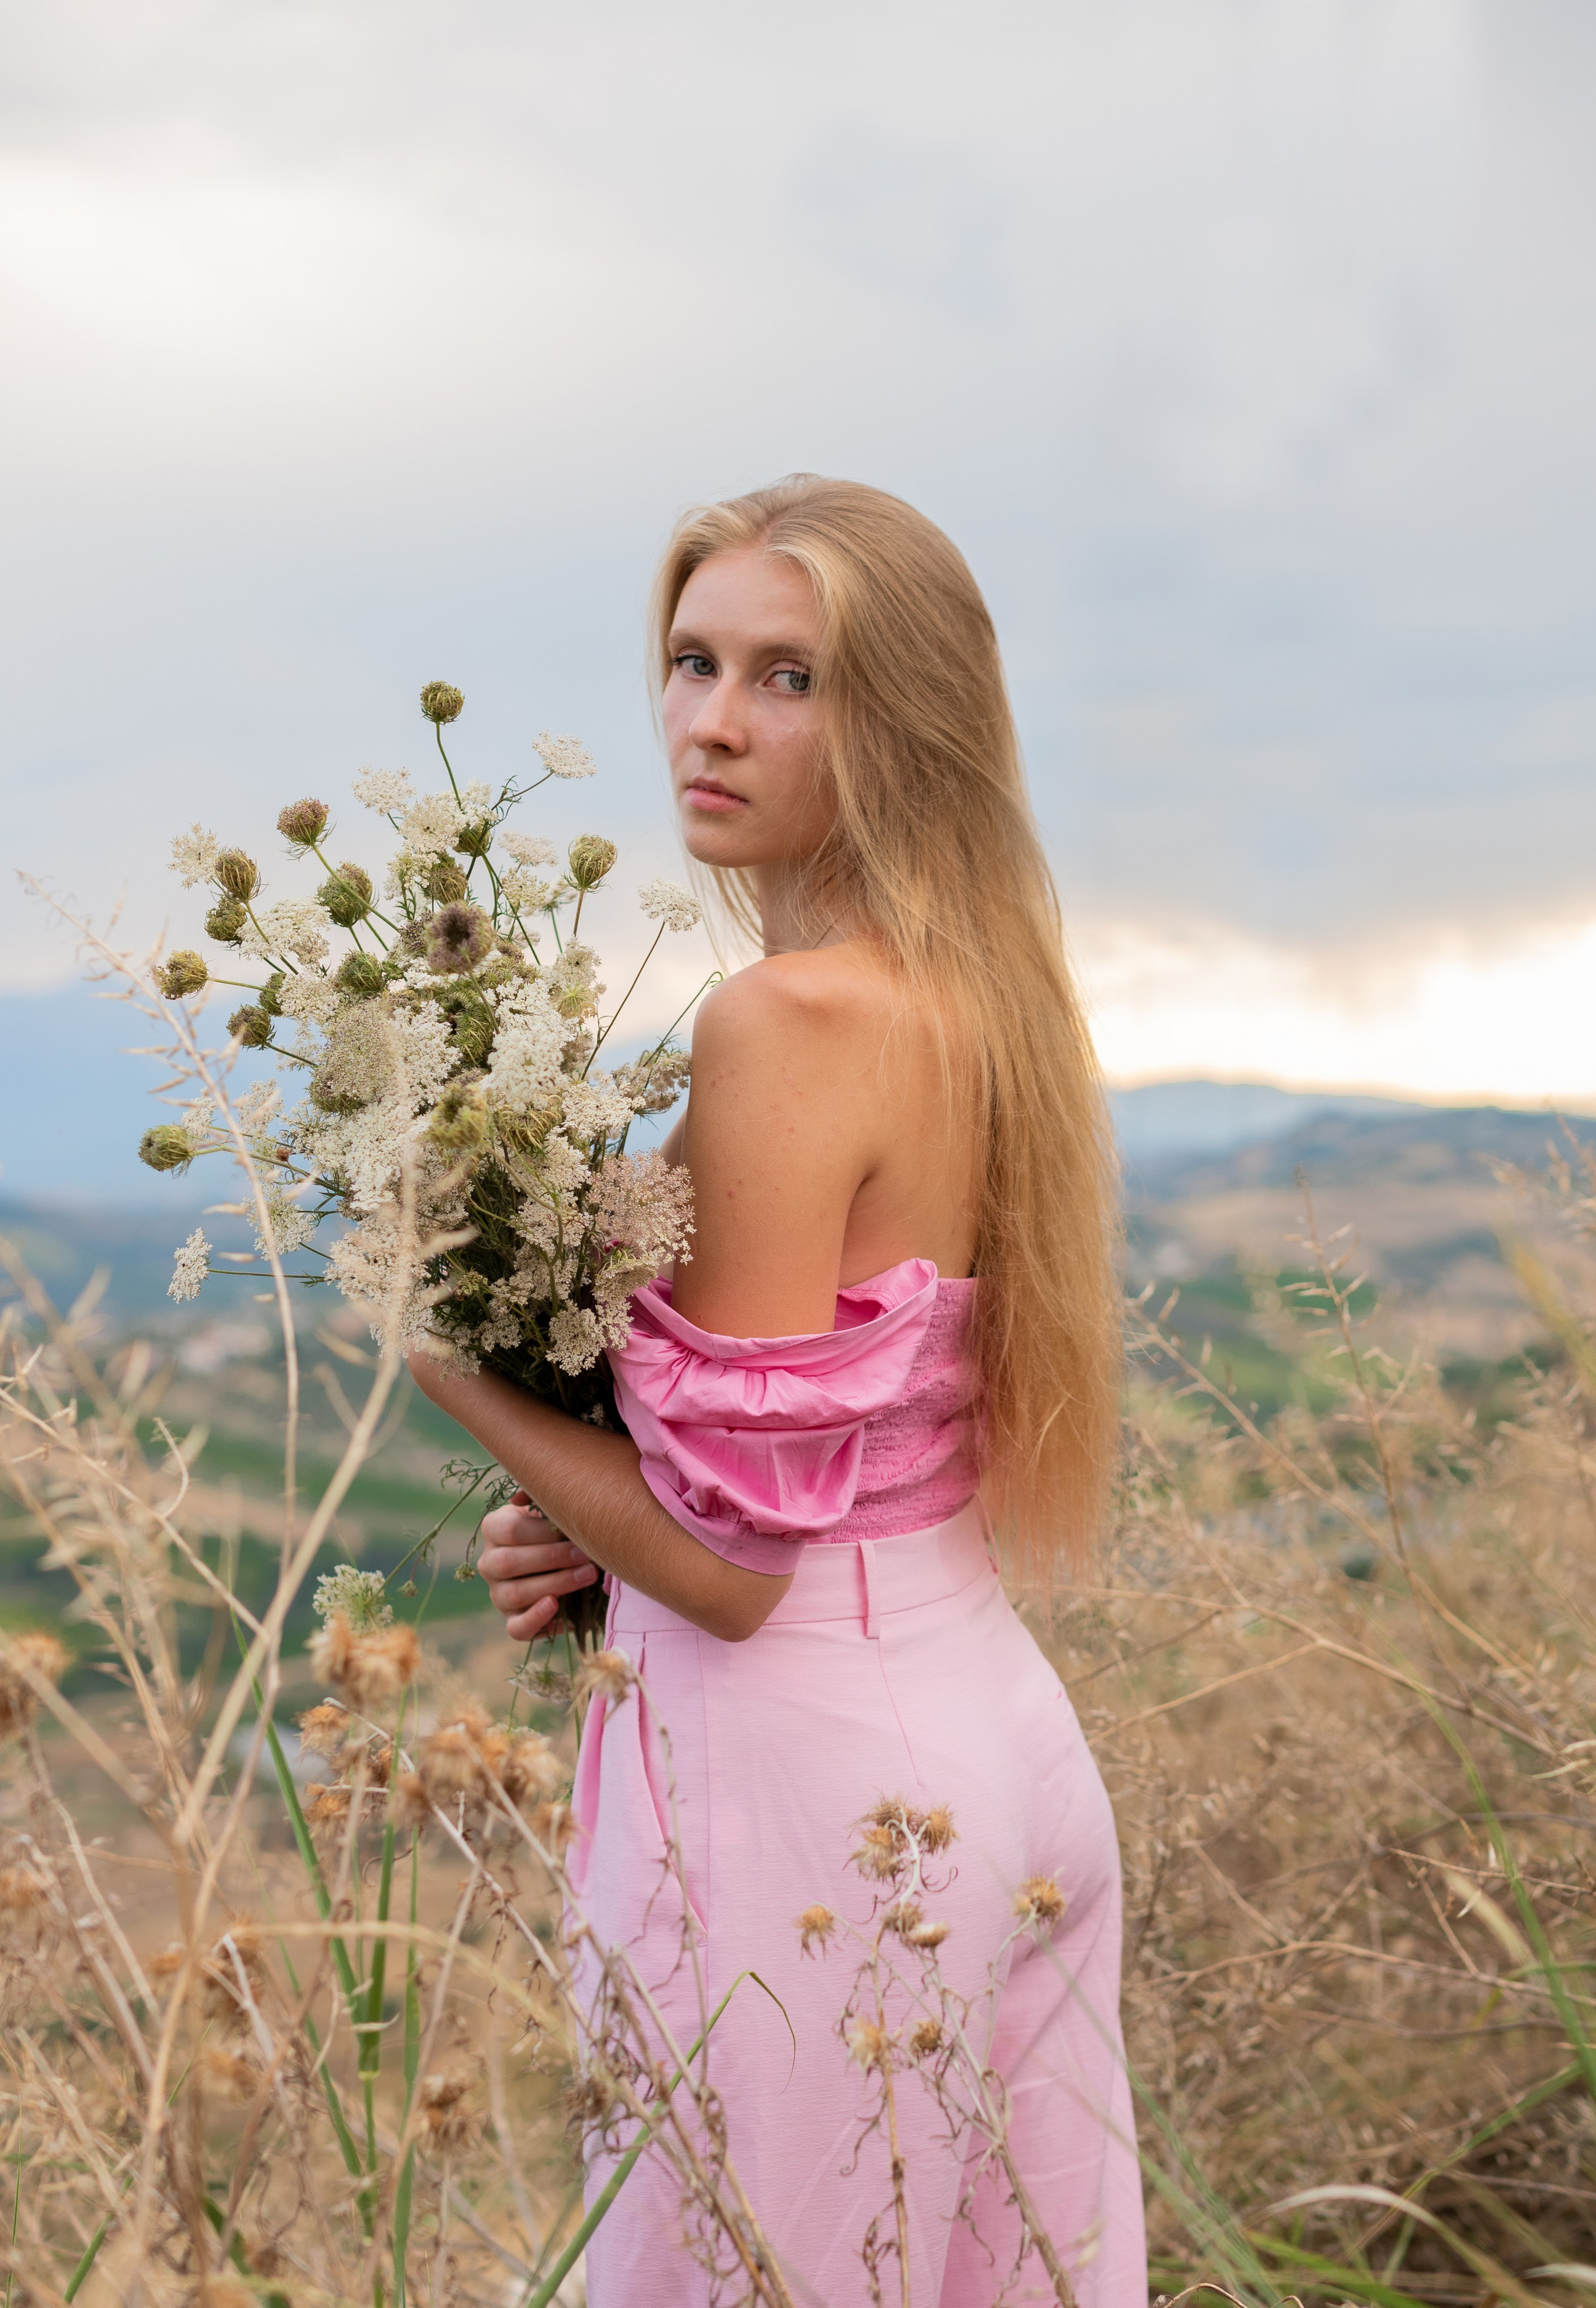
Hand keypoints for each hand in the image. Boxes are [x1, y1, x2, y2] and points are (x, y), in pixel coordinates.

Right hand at [478, 1490, 601, 1642]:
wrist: (559, 1558)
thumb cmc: (555, 1526)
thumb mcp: (547, 1507)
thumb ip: (540, 1497)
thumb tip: (523, 1497)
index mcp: (494, 1529)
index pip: (511, 1530)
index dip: (544, 1532)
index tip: (575, 1529)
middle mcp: (489, 1562)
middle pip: (511, 1563)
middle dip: (554, 1558)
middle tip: (587, 1555)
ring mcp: (498, 1594)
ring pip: (515, 1594)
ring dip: (556, 1584)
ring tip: (588, 1575)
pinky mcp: (512, 1620)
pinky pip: (516, 1629)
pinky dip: (536, 1619)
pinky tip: (557, 1607)